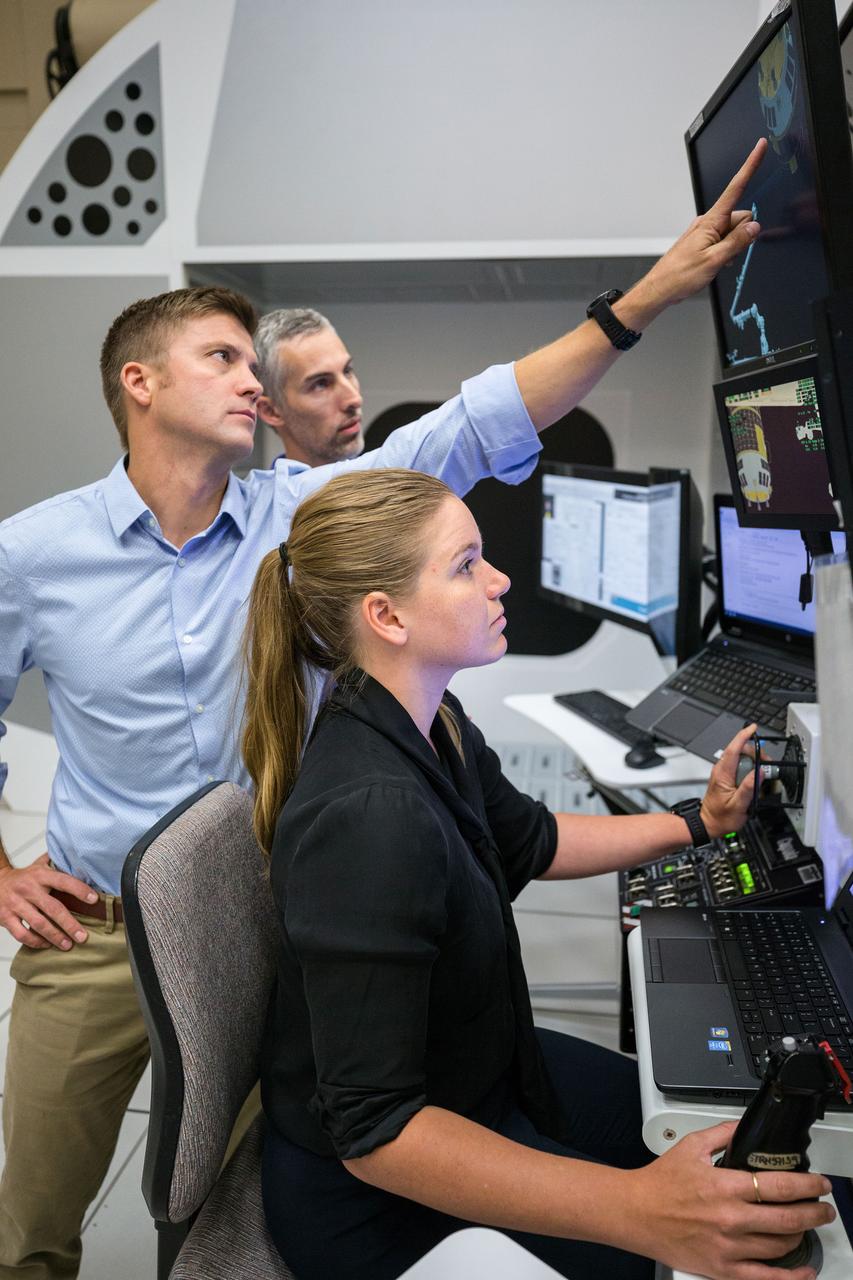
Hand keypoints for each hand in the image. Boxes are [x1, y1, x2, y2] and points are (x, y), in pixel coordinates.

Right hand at [0, 852, 97, 949]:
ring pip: (38, 924)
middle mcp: (28, 889)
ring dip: (55, 936)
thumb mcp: (39, 865)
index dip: (80, 890)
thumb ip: (58, 863)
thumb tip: (82, 860)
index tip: (94, 899)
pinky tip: (46, 944)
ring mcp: (15, 904)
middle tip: (82, 936)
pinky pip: (22, 934)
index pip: (63, 881)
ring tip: (67, 945)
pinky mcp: (5, 917)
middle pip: (52, 908)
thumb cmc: (23, 877)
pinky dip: (35, 942)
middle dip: (69, 924)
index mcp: (40, 875)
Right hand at [625, 1121, 833, 1279]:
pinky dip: (790, 1277)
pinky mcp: (722, 1269)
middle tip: (824, 1207)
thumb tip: (745, 1126)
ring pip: (780, 1246)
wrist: (634, 1212)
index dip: (808, 1185)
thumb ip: (723, 1134)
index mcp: (724, 1186)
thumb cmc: (659, 1182)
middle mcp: (730, 1219)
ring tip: (806, 1226)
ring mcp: (727, 1247)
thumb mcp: (691, 1146)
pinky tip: (804, 1270)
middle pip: (787, 1219)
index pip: (779, 1186)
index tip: (820, 1183)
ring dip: (801, 1235)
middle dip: (814, 1212)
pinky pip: (764, 1279)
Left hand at [639, 138, 767, 311]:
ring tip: (715, 262)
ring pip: (733, 232)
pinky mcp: (703, 242)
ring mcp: (705, 232)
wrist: (660, 289)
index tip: (760, 146)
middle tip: (725, 255)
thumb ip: (737, 242)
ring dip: (732, 247)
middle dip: (742, 235)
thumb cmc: (680, 276)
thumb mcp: (715, 260)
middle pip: (741, 217)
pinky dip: (725, 252)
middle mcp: (708, 222)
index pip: (736, 188)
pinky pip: (724, 241)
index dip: (750, 166)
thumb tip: (754, 227)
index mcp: (711, 221)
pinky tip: (714, 264)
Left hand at [700, 722, 757, 838]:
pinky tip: (754, 780)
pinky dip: (750, 769)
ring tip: (761, 777)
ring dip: (754, 763)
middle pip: (740, 751)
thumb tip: (759, 772)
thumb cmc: (720, 817)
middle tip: (766, 766)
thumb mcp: (738, 805)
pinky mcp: (727, 777)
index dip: (743, 736)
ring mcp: (724, 772)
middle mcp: (721, 770)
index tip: (753, 729)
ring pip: (741, 758)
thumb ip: (749, 788)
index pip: (733, 749)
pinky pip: (740, 767)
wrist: (708, 823)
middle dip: (755, 753)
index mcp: (723, 774)